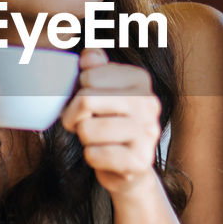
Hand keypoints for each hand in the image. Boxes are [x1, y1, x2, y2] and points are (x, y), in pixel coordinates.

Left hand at [60, 48, 161, 195]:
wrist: (129, 169)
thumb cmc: (110, 124)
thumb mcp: (103, 92)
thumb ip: (96, 69)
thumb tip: (89, 54)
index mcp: (140, 80)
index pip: (88, 76)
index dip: (77, 92)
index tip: (87, 104)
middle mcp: (149, 103)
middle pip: (86, 100)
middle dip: (73, 116)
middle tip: (81, 124)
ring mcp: (148, 133)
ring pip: (87, 129)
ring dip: (84, 138)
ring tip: (98, 140)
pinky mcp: (139, 161)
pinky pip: (94, 155)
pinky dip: (91, 157)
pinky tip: (105, 156)